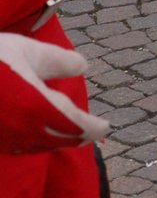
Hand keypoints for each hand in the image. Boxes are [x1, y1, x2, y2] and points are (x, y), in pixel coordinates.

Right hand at [0, 32, 109, 153]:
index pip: (78, 126)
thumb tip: (83, 66)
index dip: (94, 127)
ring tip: (64, 131)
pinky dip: (27, 140)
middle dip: (76, 135)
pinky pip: (12, 146)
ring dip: (52, 139)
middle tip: (89, 131)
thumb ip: (59, 61)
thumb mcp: (27, 51)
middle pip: (59, 140)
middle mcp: (22, 131)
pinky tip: (28, 130)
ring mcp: (1, 140)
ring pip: (35, 146)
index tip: (105, 126)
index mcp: (40, 109)